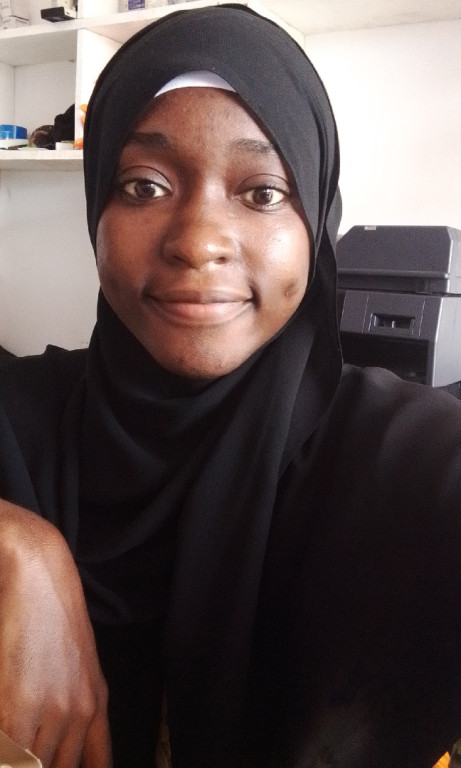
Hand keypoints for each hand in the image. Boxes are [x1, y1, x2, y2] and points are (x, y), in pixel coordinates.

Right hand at [0, 500, 111, 767]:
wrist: (41, 578)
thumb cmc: (55, 620)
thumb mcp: (81, 665)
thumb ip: (81, 711)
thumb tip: (74, 749)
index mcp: (96, 705)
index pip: (98, 764)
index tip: (58, 766)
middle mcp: (79, 713)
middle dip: (40, 765)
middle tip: (30, 754)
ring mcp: (50, 711)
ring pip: (33, 766)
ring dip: (21, 759)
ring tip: (16, 747)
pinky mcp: (18, 704)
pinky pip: (11, 754)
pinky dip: (8, 753)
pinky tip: (7, 740)